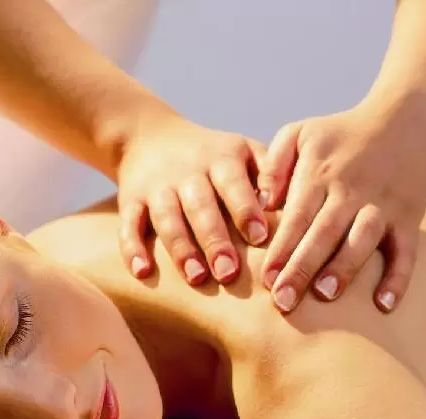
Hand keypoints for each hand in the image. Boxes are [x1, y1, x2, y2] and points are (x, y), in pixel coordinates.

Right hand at [116, 116, 269, 286]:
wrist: (149, 135)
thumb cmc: (214, 155)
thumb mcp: (243, 150)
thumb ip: (271, 172)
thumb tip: (297, 205)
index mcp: (220, 159)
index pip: (234, 183)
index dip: (245, 209)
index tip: (260, 237)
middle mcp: (187, 172)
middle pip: (200, 206)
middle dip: (214, 239)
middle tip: (230, 273)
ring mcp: (156, 187)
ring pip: (166, 218)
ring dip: (180, 248)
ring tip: (196, 277)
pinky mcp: (130, 201)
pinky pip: (128, 225)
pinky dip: (132, 249)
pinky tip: (142, 272)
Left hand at [256, 100, 425, 313]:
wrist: (406, 117)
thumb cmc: (341, 133)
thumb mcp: (300, 133)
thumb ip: (275, 164)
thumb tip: (261, 202)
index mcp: (320, 173)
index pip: (297, 215)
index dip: (281, 247)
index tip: (265, 278)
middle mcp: (352, 190)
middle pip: (325, 232)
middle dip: (303, 267)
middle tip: (283, 300)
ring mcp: (383, 205)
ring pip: (363, 239)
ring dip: (344, 268)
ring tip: (325, 294)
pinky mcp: (410, 217)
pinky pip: (406, 251)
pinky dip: (398, 278)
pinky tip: (384, 305)